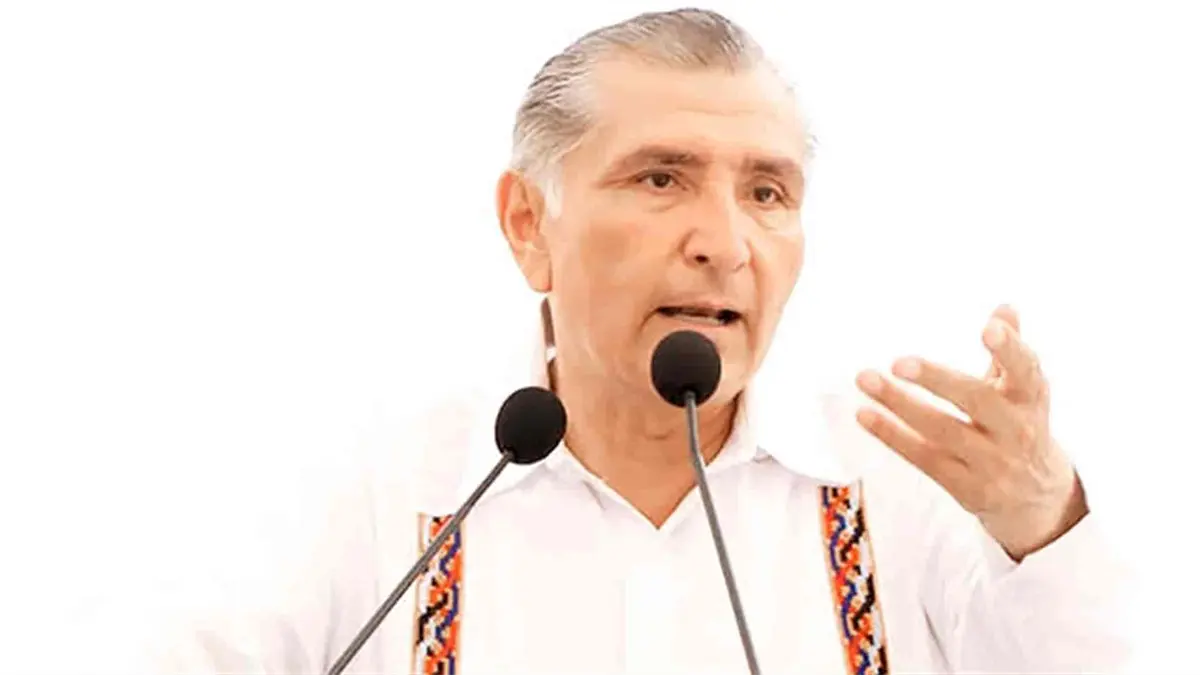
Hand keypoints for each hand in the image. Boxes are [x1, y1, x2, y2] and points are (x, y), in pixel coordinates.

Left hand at [854, 305, 1087, 560]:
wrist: (1039, 500)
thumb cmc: (1021, 428)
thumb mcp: (1024, 392)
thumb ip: (1011, 352)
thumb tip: (1004, 307)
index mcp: (1030, 399)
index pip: (1027, 371)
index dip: (1010, 349)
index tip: (988, 328)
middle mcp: (1015, 430)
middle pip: (976, 401)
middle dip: (938, 380)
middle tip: (899, 362)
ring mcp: (991, 461)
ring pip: (941, 431)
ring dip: (900, 404)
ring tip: (866, 380)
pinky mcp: (966, 486)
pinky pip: (924, 458)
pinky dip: (892, 436)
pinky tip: (864, 415)